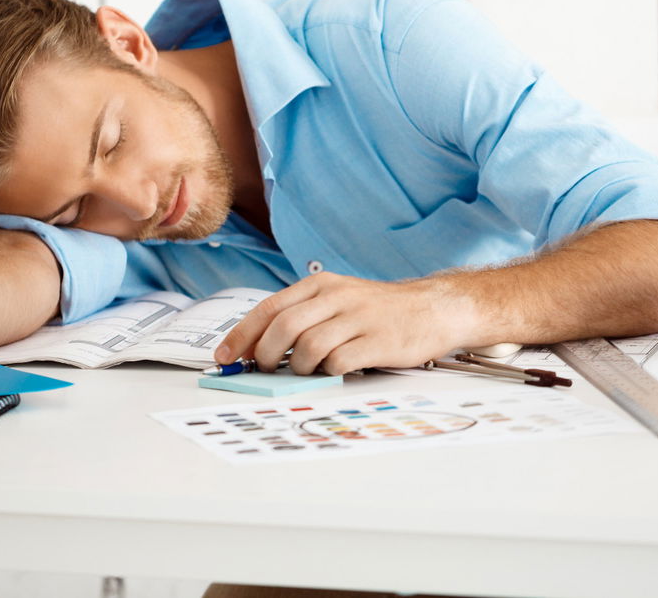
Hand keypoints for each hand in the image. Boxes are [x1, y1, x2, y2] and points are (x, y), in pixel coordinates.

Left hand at [215, 272, 476, 375]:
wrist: (433, 309)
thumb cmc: (378, 310)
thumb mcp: (338, 298)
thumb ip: (303, 315)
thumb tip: (257, 346)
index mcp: (321, 285)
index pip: (269, 308)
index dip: (241, 335)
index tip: (224, 357)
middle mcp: (336, 297)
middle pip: (282, 327)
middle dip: (263, 354)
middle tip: (262, 369)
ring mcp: (357, 319)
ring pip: (307, 347)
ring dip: (296, 367)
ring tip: (304, 370)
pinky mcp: (377, 342)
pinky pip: (337, 363)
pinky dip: (326, 373)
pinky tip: (332, 371)